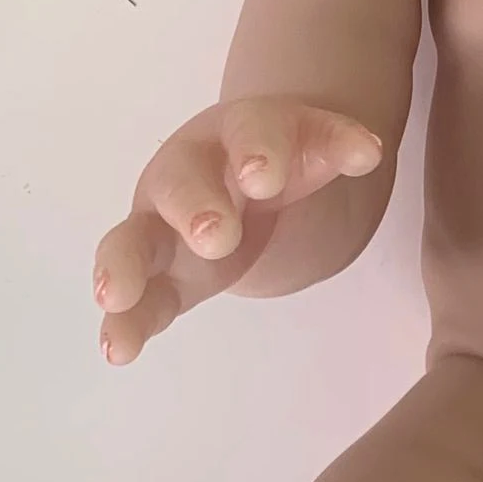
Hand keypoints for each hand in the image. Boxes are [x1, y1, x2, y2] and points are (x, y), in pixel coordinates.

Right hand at [92, 95, 383, 364]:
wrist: (259, 173)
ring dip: (125, 267)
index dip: (257, 151)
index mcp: (239, 132)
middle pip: (179, 182)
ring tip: (116, 296)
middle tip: (216, 236)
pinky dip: (125, 322)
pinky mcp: (160, 273)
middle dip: (194, 207)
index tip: (264, 176)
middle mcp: (189, 172)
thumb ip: (337, 147)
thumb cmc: (286, 156)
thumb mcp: (314, 146)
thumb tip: (366, 152)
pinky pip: (138, 297)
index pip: (249, 131)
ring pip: (134, 240)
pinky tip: (118, 350)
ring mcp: (164, 223)